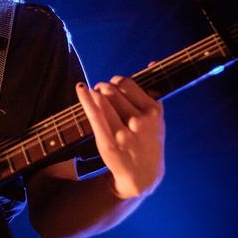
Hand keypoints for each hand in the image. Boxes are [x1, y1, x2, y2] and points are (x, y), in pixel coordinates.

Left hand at [76, 74, 164, 199]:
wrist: (142, 175)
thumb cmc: (147, 141)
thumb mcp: (157, 118)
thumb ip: (152, 90)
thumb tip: (153, 62)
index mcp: (154, 112)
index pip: (126, 84)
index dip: (117, 82)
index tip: (114, 87)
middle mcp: (140, 122)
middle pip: (112, 90)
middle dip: (104, 88)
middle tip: (102, 93)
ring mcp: (124, 133)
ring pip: (102, 100)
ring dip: (95, 95)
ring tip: (95, 97)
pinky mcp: (109, 143)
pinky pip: (94, 115)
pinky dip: (85, 99)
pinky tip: (80, 88)